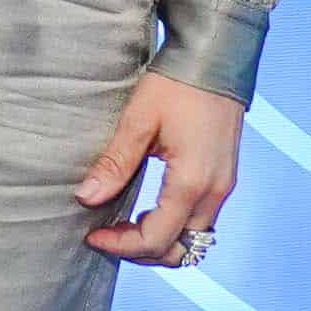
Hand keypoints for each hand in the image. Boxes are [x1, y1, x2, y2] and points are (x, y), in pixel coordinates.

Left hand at [77, 71, 243, 265]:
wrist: (215, 59)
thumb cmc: (176, 85)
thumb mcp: (139, 120)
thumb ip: (115, 163)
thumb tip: (86, 197)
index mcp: (192, 183)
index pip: (156, 238)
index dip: (121, 245)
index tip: (92, 235)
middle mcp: (214, 192)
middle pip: (181, 250)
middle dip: (141, 251)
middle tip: (107, 234)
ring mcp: (223, 187)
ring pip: (194, 238)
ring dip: (160, 241)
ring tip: (125, 225)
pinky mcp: (223, 177)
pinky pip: (200, 219)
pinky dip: (174, 226)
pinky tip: (147, 209)